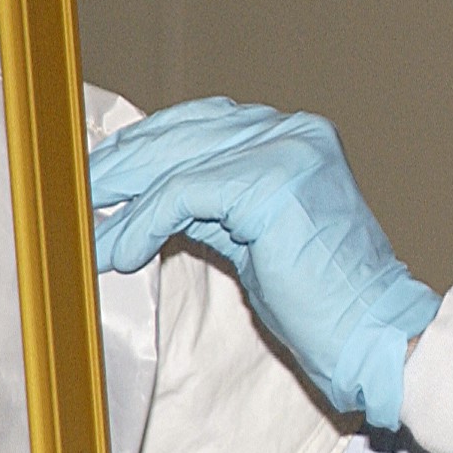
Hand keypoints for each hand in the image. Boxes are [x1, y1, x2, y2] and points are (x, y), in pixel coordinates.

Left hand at [87, 97, 440, 428]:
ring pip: (177, 163)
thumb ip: (212, 202)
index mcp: (296, 134)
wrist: (374, 331)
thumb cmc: (322, 298)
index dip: (145, 144)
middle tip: (77, 196)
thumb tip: (144, 196)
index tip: (103, 171)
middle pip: (183, 134)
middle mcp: (294, 131)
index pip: (202, 121)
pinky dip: (143, 225)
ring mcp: (286, 152)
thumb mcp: (257, 231)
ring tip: (90, 235)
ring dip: (123, 203)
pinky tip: (122, 254)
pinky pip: (182, 196)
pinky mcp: (271, 186)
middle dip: (123, 166)